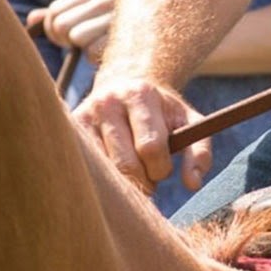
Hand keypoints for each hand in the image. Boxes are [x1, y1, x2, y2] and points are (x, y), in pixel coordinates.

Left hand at [28, 0, 117, 60]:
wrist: (147, 53)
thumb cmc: (108, 37)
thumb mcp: (82, 22)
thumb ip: (56, 17)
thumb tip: (32, 19)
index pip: (55, 11)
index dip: (54, 29)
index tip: (68, 36)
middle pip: (61, 24)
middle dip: (65, 40)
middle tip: (82, 44)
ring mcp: (118, 17)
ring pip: (75, 36)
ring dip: (81, 49)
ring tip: (96, 48)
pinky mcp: (125, 37)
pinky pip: (91, 51)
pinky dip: (95, 58)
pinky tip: (107, 54)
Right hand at [74, 75, 205, 190]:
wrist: (125, 85)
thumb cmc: (161, 113)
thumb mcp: (188, 123)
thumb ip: (199, 152)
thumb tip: (193, 184)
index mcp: (140, 95)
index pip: (151, 148)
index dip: (161, 170)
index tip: (162, 169)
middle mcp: (108, 102)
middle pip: (126, 164)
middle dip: (143, 181)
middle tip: (148, 178)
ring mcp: (85, 115)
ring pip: (105, 171)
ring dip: (123, 182)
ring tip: (131, 171)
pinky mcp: (71, 130)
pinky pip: (88, 169)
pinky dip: (104, 178)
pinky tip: (112, 170)